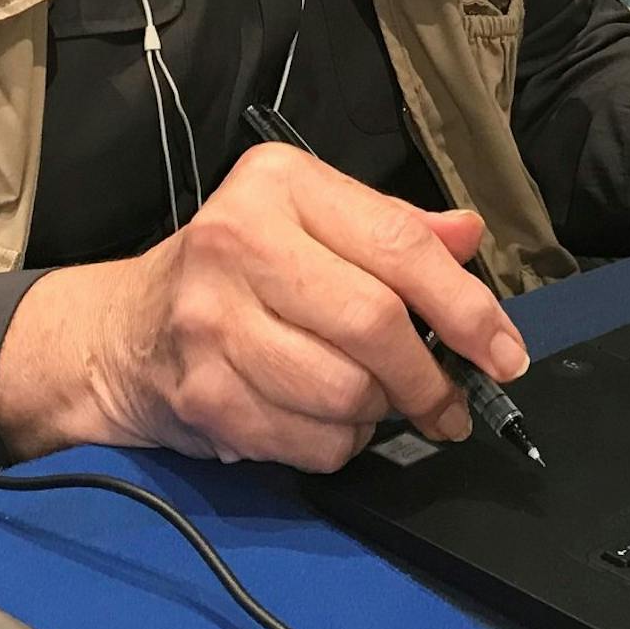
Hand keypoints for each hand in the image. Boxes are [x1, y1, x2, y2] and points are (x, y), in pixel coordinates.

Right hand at [0, 145, 528, 471]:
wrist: (124, 331)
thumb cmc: (239, 271)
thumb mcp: (312, 222)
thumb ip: (392, 230)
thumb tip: (469, 236)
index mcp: (280, 183)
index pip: (398, 246)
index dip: (467, 308)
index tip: (505, 354)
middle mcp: (237, 239)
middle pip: (375, 324)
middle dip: (426, 377)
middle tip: (447, 403)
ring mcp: (211, 320)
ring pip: (346, 392)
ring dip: (379, 413)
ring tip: (372, 402)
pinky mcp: (203, 393)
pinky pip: (311, 442)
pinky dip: (337, 445)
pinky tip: (322, 421)